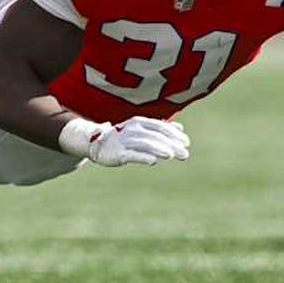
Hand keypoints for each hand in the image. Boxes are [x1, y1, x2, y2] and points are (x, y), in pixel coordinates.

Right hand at [60, 117, 189, 166]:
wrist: (96, 142)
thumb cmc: (123, 136)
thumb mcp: (142, 128)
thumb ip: (160, 127)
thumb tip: (180, 127)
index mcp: (140, 122)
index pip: (161, 126)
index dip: (174, 134)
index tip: (186, 143)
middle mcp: (133, 129)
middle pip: (156, 136)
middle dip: (172, 145)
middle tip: (185, 154)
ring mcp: (125, 140)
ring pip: (145, 144)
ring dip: (160, 149)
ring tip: (171, 155)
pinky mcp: (118, 153)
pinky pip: (132, 155)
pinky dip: (143, 157)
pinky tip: (153, 161)